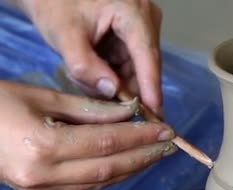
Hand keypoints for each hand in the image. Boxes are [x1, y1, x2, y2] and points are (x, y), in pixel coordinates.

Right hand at [0, 81, 175, 189]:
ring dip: (132, 168)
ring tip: (155, 153)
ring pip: (99, 183)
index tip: (166, 129)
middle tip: (169, 144)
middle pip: (108, 169)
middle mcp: (44, 175)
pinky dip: (111, 175)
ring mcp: (40, 188)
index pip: (107, 144)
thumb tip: (129, 113)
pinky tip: (128, 163)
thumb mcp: (41, 96)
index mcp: (43, 147)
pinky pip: (84, 186)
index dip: (140, 137)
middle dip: (143, 157)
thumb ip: (88, 109)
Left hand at [15, 0, 163, 114]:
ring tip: (87, 83)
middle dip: (126, 89)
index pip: (147, 55)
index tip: (155, 114)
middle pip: (145, 65)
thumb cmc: (56, 4)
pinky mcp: (134, 39)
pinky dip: (113, 77)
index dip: (150, 86)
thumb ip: (85, 65)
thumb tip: (111, 91)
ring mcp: (142, 30)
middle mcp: (146, 21)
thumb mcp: (64, 34)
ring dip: (116, 84)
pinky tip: (93, 78)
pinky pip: (129, 66)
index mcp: (134, 13)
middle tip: (107, 110)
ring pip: (137, 69)